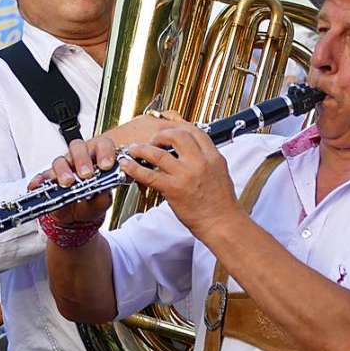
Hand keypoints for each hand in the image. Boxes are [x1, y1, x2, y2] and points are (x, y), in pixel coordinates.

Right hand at [32, 113, 176, 226]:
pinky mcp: (48, 179)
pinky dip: (39, 180)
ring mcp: (62, 168)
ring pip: (59, 161)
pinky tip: (38, 185)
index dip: (105, 152)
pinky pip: (41, 176)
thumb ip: (105, 196)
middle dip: (82, 159)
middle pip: (78, 147)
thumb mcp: (102, 202)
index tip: (106, 165)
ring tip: (67, 182)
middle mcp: (78, 160)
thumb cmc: (91, 203)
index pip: (101, 145)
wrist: (76, 218)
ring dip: (62, 170)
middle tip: (86, 174)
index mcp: (96, 159)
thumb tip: (105, 189)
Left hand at [119, 120, 239, 239]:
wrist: (222, 224)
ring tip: (134, 149)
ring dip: (142, 149)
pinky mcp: (173, 189)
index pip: (195, 131)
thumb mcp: (219, 173)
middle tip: (154, 141)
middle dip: (161, 135)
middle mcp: (200, 162)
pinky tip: (127, 165)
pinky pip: (149, 175)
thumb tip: (192, 151)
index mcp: (213, 157)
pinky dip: (134, 168)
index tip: (169, 128)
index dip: (179, 126)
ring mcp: (186, 175)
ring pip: (158, 153)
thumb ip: (206, 159)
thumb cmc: (221, 203)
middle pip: (176, 136)